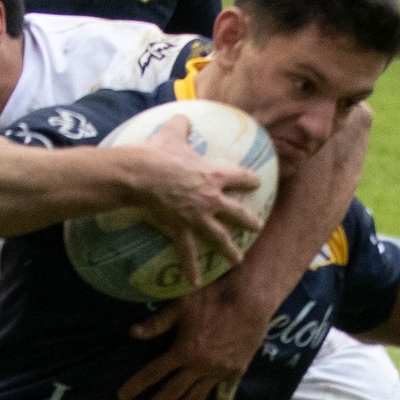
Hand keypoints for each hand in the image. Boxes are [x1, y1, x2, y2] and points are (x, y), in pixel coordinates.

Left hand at [117, 270, 277, 399]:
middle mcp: (199, 366)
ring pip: (195, 397)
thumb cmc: (214, 297)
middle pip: (172, 391)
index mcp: (183, 351)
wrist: (251, 299)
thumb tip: (132, 333)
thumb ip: (157, 323)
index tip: (123, 396)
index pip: (154, 372)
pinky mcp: (235, 371)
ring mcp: (218, 372)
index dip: (137, 385)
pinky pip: (225, 393)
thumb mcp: (181, 304)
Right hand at [128, 116, 265, 287]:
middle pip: (237, 212)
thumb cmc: (157, 153)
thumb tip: (183, 117)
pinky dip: (190, 268)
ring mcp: (198, 217)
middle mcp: (211, 198)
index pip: (240, 177)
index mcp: (213, 174)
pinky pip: (187, 253)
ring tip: (237, 260)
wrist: (141, 174)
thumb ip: (182, 125)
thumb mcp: (172, 133)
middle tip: (258, 227)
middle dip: (249, 221)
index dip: (250, 180)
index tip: (258, 183)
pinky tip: (195, 282)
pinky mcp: (181, 229)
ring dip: (229, 251)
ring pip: (220, 237)